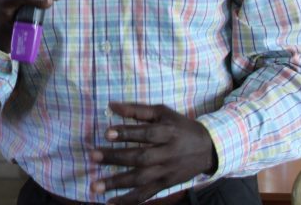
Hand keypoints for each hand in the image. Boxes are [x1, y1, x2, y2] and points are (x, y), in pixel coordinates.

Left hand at [89, 102, 215, 203]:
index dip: (127, 133)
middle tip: (93, 156)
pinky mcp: (165, 185)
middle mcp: (167, 154)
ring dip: (117, 183)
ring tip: (95, 186)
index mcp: (168, 132)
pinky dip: (129, 200)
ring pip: (141, 179)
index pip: (146, 133)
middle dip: (116, 158)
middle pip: (140, 157)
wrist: (207, 149)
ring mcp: (166, 172)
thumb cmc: (180, 126)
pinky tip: (111, 202)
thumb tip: (111, 105)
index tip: (107, 133)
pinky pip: (146, 194)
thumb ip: (137, 110)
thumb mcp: (163, 112)